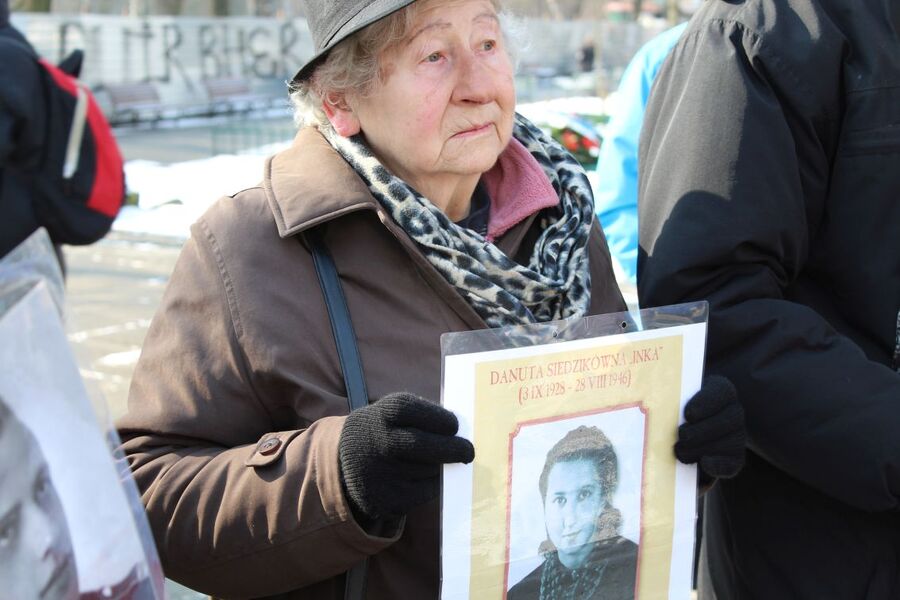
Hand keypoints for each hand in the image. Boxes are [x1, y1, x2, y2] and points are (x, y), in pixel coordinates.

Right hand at [338, 392, 474, 520]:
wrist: (341, 462)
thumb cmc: (381, 431)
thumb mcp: (391, 412)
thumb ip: (423, 416)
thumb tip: (462, 434)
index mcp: (383, 414)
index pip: (420, 413)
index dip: (443, 420)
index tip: (455, 426)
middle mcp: (380, 442)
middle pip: (427, 445)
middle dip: (454, 448)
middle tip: (468, 451)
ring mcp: (382, 473)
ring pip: (429, 471)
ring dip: (438, 467)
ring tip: (427, 462)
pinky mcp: (386, 499)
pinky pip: (423, 493)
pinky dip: (429, 485)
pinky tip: (417, 477)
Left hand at [674, 375, 745, 483]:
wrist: (684, 431)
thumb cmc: (673, 409)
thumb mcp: (672, 399)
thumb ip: (670, 398)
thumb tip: (651, 398)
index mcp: (720, 390)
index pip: (721, 391)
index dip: (706, 403)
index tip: (688, 414)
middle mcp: (733, 411)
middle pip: (728, 420)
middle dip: (701, 430)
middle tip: (681, 436)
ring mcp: (737, 435)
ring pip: (730, 442)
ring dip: (702, 448)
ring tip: (680, 451)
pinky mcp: (734, 458)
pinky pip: (731, 463)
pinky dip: (717, 465)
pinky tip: (703, 463)